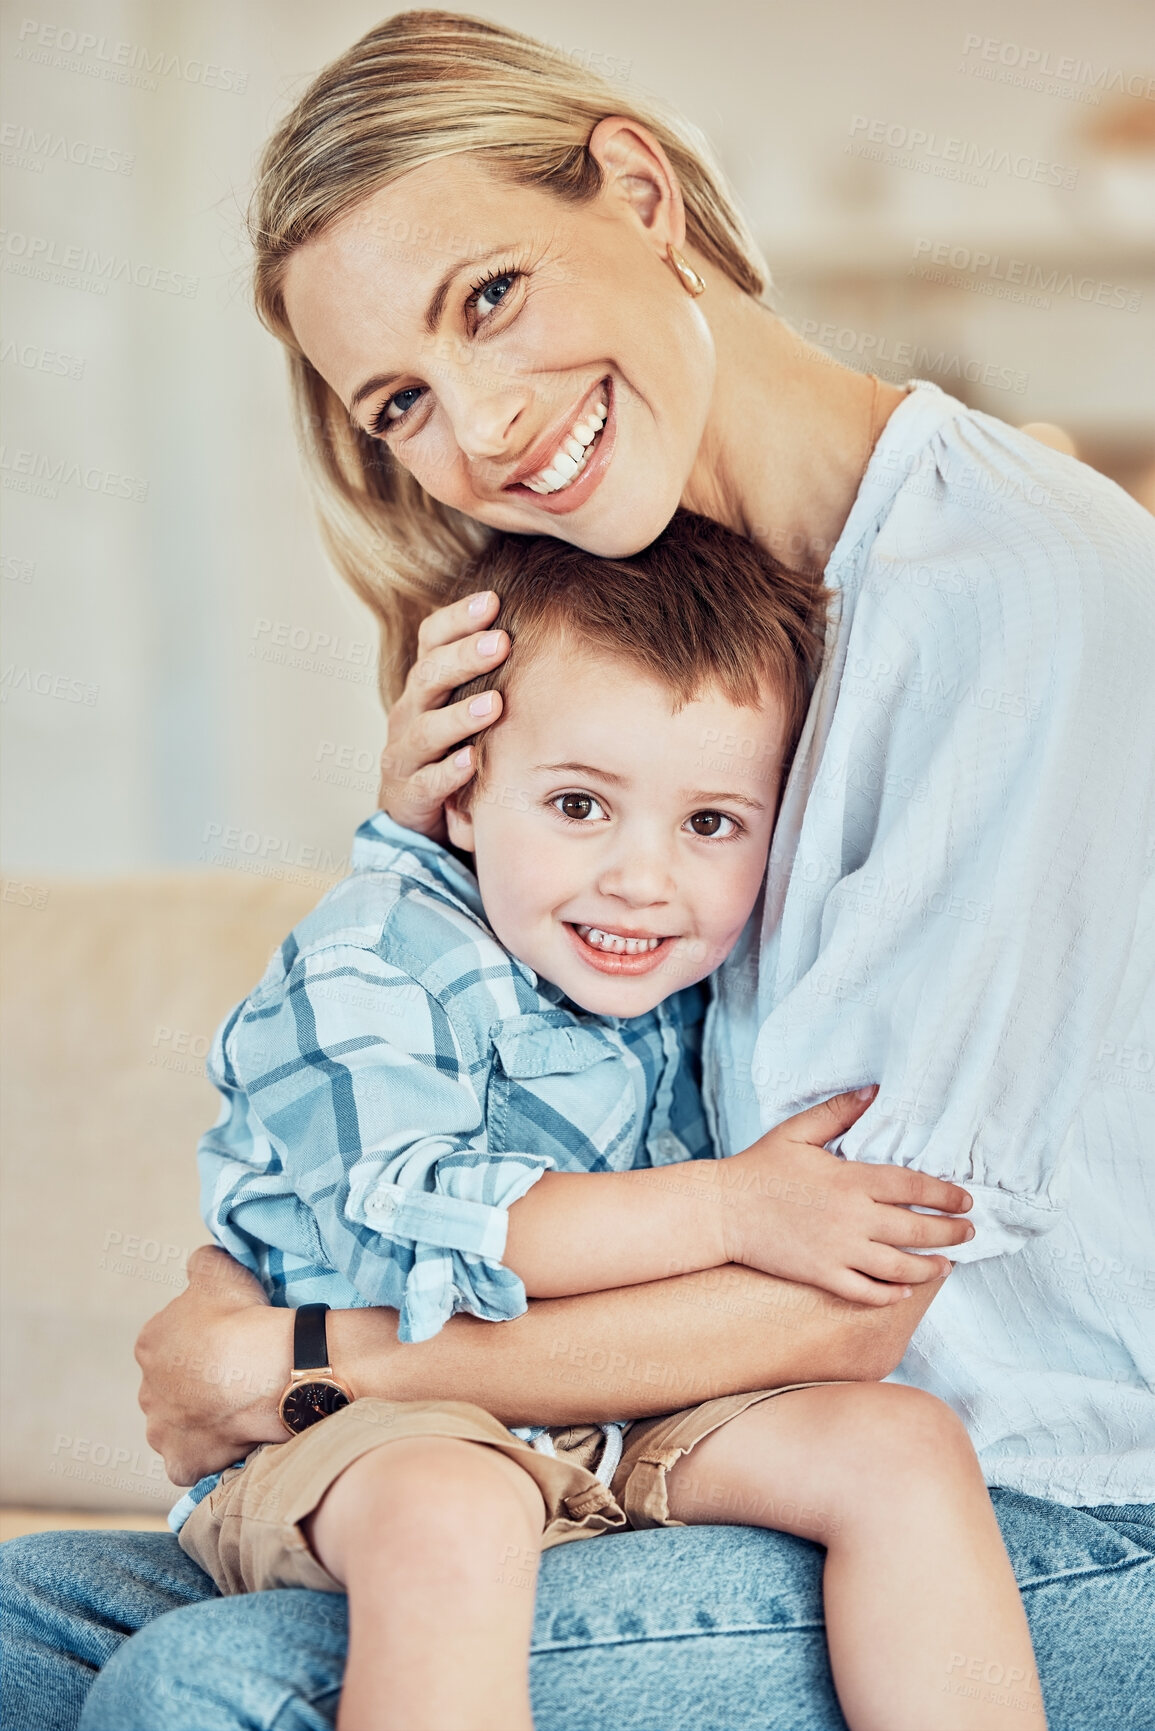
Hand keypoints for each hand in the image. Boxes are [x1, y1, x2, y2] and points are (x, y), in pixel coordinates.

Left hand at [135, 1246, 291, 1485]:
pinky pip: (190, 1463)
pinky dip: (206, 1456)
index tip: (230, 1340)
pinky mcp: (182, 1462)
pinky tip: (231, 1442)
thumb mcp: (219, 1268)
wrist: (267, 1371)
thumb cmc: (241, 1318)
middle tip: (236, 1376)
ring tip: (236, 1409)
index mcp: (150, 1343)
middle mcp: (146, 1390)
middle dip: (195, 1384)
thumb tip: (200, 1260)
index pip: (171, 1342)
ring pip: (175, 1426)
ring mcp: (161, 1431)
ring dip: (197, 1421)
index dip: (203, 1341)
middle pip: (171, 1387)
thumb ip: (202, 1262)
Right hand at [379, 589, 509, 840]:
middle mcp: (409, 712)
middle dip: (464, 658)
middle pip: (428, 677)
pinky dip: (448, 773)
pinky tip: (472, 762)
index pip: (431, 639)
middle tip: (501, 643)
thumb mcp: (467, 704)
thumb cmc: (454, 745)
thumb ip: (493, 672)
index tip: (493, 600)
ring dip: (460, 716)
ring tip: (494, 704)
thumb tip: (555, 624)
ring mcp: (405, 754)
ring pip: (425, 730)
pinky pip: (426, 782)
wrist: (417, 809)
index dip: (458, 618)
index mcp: (425, 684)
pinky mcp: (408, 795)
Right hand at [717, 1088, 974, 1304]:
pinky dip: (891, 1294)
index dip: (945, 1195)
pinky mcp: (821, 1275)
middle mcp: (851, 1218)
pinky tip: (906, 1291)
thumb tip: (874, 1090)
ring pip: (899, 1267)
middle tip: (970, 1233)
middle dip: (950, 1232)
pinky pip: (866, 1292)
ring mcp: (838, 1251)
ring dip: (930, 1267)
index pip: (912, 1187)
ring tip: (947, 1265)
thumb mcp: (798, 1131)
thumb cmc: (758, 1166)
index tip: (966, 1200)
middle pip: (916, 1229)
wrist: (721, 1209)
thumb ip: (839, 1111)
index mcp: (849, 1179)